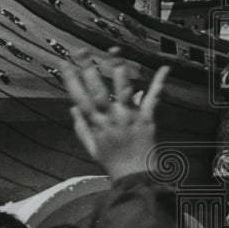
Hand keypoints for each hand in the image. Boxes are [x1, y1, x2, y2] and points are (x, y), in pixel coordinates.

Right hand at [63, 61, 169, 181]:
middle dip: (88, 69)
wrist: (136, 177)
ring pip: (123, 90)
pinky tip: (165, 68)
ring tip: (114, 50)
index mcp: (96, 124)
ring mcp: (130, 117)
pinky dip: (159, 83)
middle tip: (82, 50)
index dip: (70, 80)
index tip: (63, 62)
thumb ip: (82, 128)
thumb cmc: (112, 163)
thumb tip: (73, 107)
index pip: (79, 98)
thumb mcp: (91, 148)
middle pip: (98, 90)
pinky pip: (153, 99)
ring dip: (118, 70)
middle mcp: (111, 118)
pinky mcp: (147, 118)